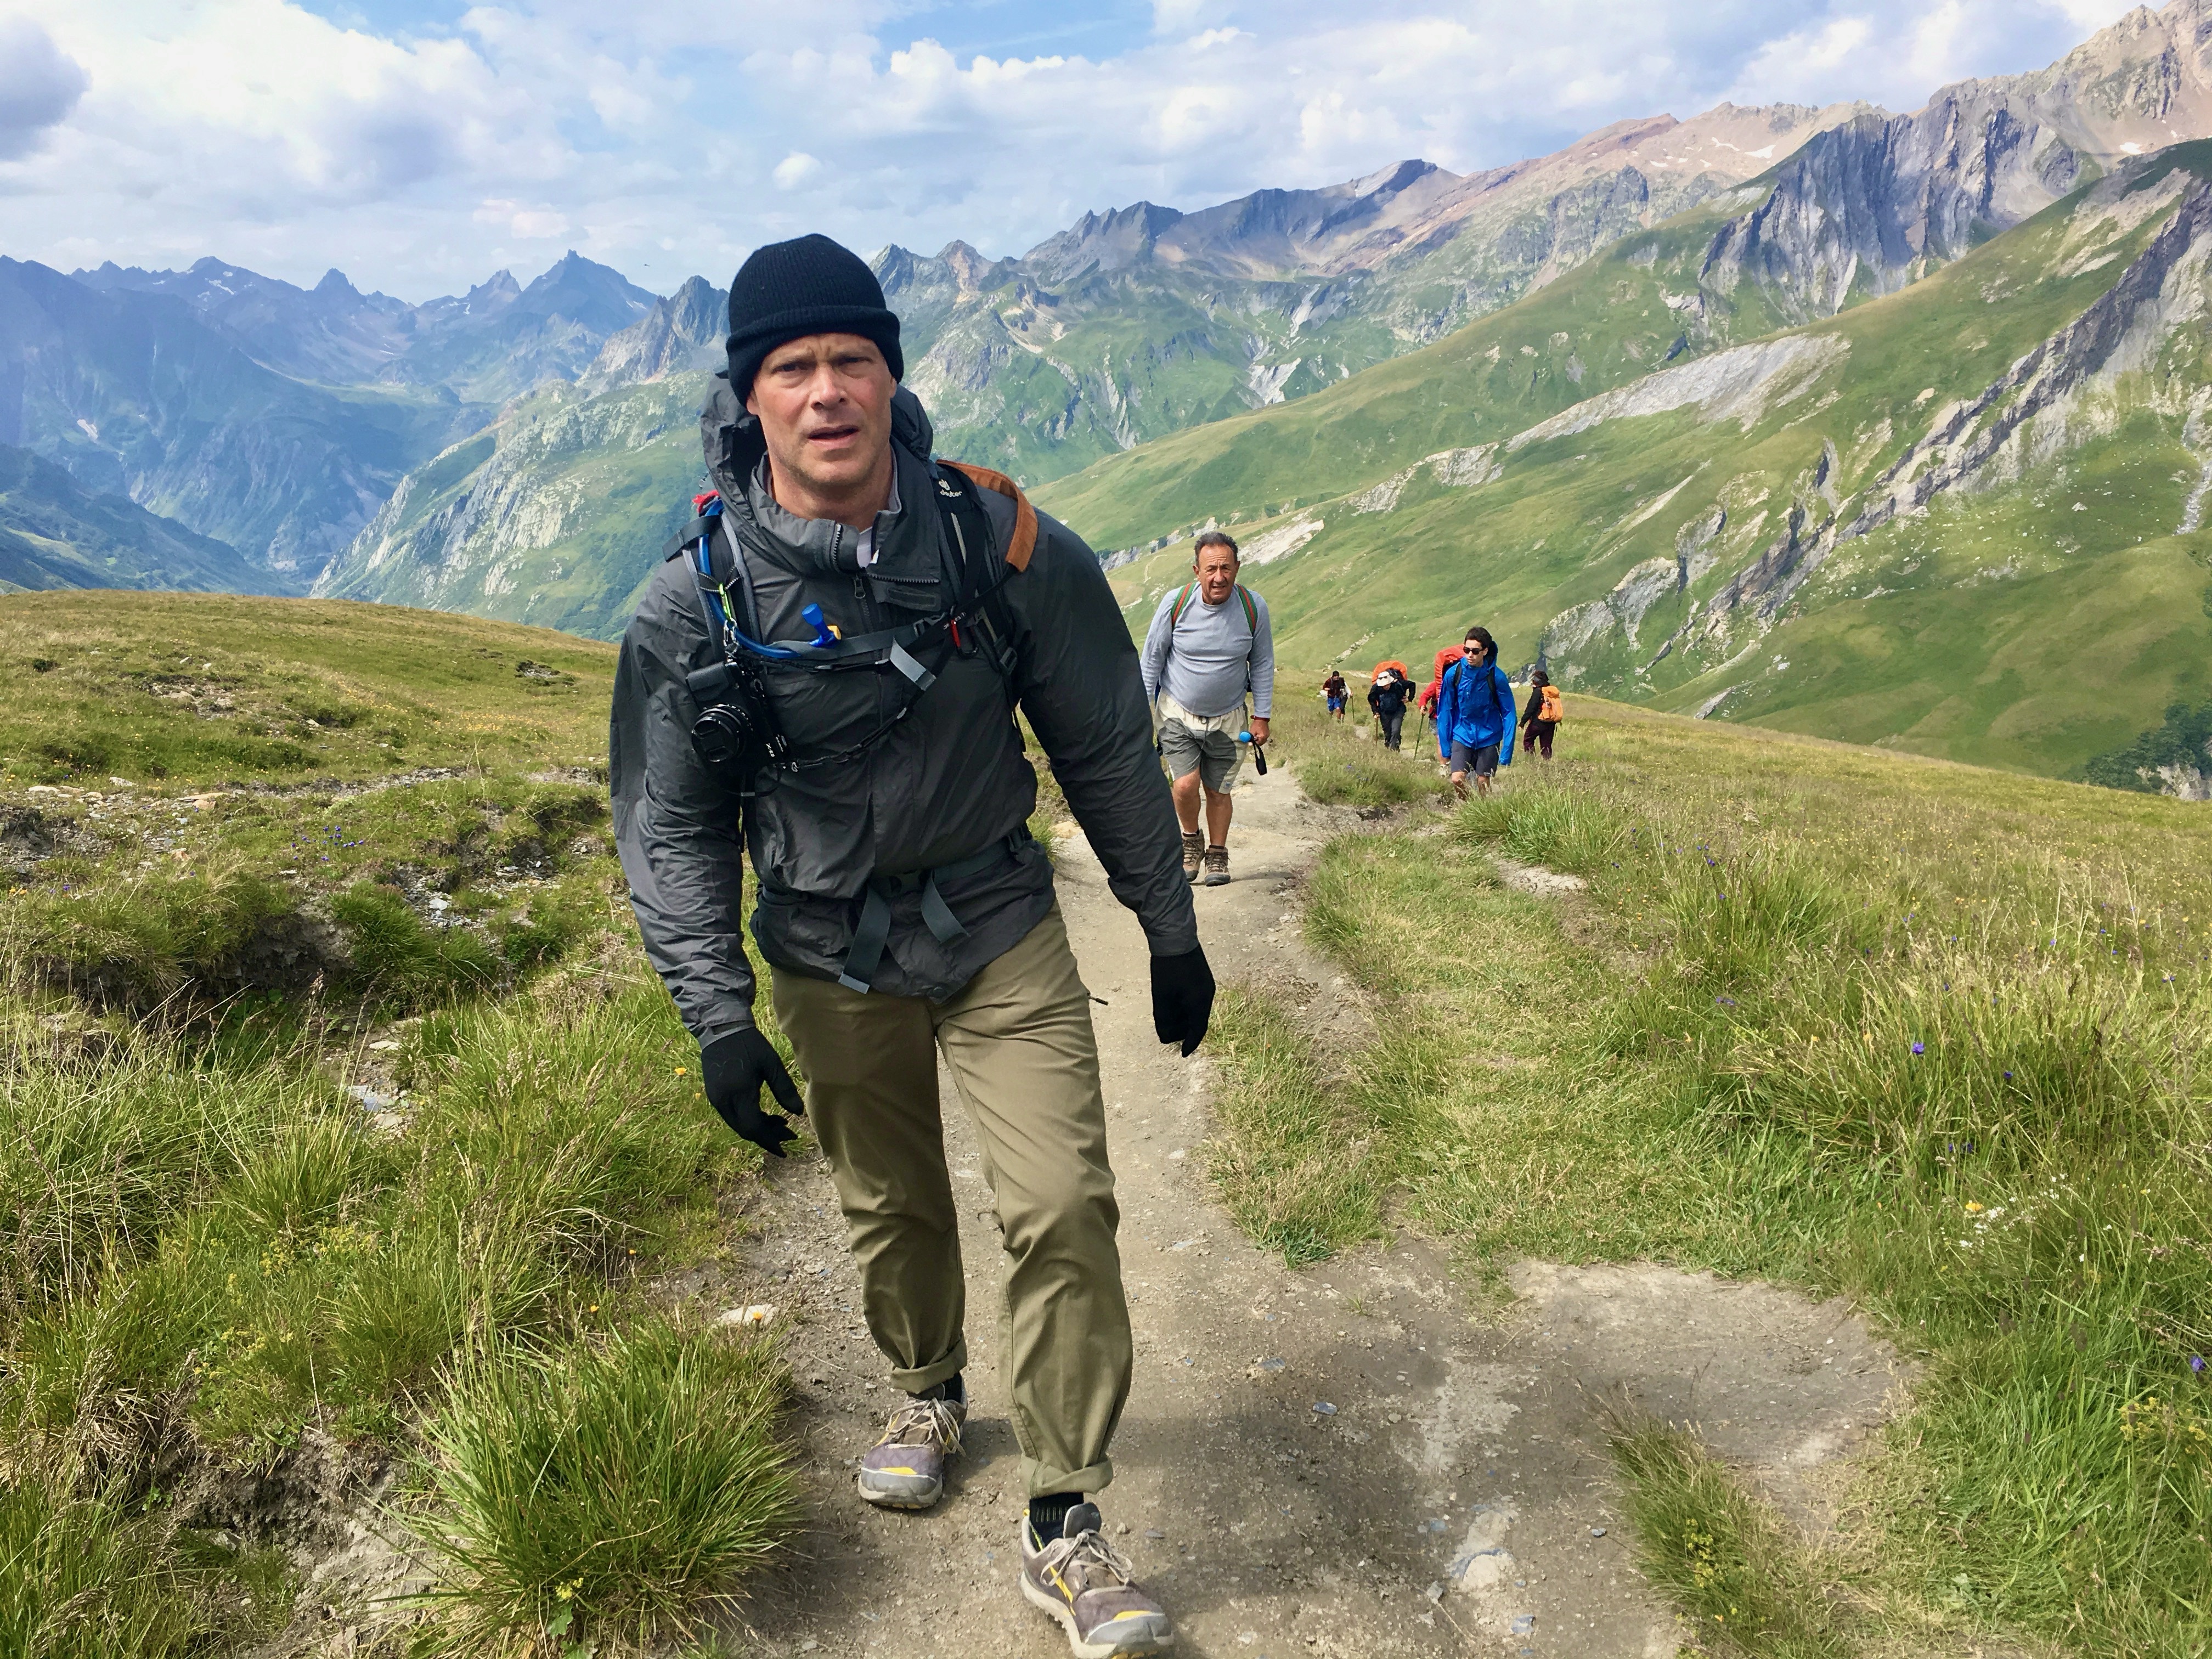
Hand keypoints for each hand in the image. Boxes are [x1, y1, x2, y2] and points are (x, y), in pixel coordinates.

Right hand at [700, 1028, 804, 1157]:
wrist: (721, 1028)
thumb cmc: (749, 1044)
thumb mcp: (771, 1064)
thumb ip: (784, 1089)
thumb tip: (798, 1113)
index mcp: (738, 1094)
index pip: (754, 1128)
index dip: (770, 1140)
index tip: (786, 1147)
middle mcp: (723, 1101)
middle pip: (746, 1130)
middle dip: (768, 1136)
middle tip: (789, 1134)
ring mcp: (716, 1099)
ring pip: (739, 1124)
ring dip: (759, 1128)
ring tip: (781, 1123)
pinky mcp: (715, 1095)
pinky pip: (733, 1116)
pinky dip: (749, 1119)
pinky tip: (764, 1114)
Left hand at [1150, 946, 1216, 1056]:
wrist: (1174, 937)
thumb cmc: (1167, 968)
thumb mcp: (1162, 997)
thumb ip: (1164, 1019)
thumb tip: (1166, 1037)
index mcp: (1200, 1002)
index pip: (1197, 1030)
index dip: (1190, 1043)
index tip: (1183, 1054)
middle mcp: (1208, 995)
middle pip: (1198, 1021)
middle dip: (1184, 1029)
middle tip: (1168, 1032)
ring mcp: (1207, 985)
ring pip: (1197, 1010)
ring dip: (1184, 1017)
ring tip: (1168, 1016)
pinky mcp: (1203, 978)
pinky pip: (1197, 999)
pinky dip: (1187, 1006)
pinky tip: (1174, 1003)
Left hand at [1248, 717, 1269, 745]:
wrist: (1261, 718)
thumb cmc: (1256, 724)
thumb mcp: (1252, 731)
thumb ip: (1251, 738)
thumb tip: (1250, 744)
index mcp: (1263, 737)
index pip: (1258, 743)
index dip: (1254, 743)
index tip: (1250, 743)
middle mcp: (1266, 737)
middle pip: (1261, 743)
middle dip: (1256, 742)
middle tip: (1252, 741)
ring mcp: (1268, 735)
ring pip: (1263, 741)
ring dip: (1259, 741)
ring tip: (1255, 738)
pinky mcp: (1267, 733)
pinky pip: (1264, 738)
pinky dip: (1261, 739)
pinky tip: (1257, 736)